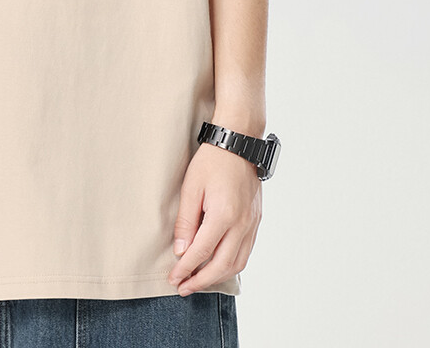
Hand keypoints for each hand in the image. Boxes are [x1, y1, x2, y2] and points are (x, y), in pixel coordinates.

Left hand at [168, 141, 261, 293]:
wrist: (238, 143)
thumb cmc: (212, 161)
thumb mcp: (191, 187)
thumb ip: (186, 221)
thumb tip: (181, 251)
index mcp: (223, 215)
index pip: (202, 252)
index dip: (186, 269)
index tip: (173, 278)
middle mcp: (241, 224)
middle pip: (222, 265)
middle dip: (201, 280)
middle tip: (183, 287)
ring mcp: (252, 224)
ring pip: (237, 263)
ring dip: (217, 277)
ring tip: (198, 280)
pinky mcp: (256, 221)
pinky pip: (245, 252)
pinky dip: (231, 265)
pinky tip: (218, 265)